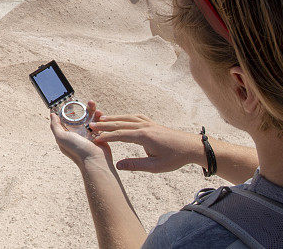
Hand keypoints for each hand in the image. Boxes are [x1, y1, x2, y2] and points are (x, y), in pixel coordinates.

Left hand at [50, 101, 112, 168]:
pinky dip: (99, 117)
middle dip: (82, 108)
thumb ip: (55, 126)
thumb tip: (52, 115)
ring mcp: (88, 134)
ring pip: (89, 118)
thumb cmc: (77, 150)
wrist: (95, 161)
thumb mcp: (61, 138)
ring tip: (93, 104)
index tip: (68, 100)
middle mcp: (77, 133)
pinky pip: (98, 123)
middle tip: (86, 101)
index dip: (66, 109)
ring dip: (92, 110)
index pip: (64, 119)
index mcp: (66, 134)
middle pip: (79, 116)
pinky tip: (100, 113)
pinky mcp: (98, 135)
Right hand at [89, 114, 203, 172]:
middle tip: (91, 125)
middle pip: (120, 123)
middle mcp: (144, 126)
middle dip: (105, 124)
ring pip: (126, 118)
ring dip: (113, 118)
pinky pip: (134, 117)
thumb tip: (118, 165)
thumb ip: (135, 165)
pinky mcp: (152, 123)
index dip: (106, 136)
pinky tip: (121, 119)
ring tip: (101, 119)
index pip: (120, 134)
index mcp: (144, 136)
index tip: (95, 139)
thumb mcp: (155, 166)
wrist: (191, 146)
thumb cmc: (175, 158)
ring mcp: (148, 123)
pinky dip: (124, 117)